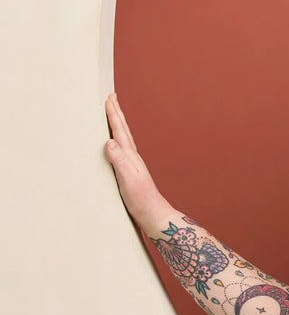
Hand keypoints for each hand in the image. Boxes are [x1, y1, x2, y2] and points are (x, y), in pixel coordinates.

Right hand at [103, 93, 170, 231]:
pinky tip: (114, 146)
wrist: (154, 216)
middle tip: (111, 98)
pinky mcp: (129, 174)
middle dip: (116, 114)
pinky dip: (115, 142)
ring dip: (116, 126)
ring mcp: (132, 166)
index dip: (113, 114)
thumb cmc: (141, 200)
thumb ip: (119, 161)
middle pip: (123, 131)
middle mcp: (132, 158)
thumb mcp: (128, 180)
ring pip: (122, 139)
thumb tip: (110, 141)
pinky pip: (120, 151)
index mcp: (130, 157)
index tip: (109, 98)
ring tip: (111, 116)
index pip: (120, 131)